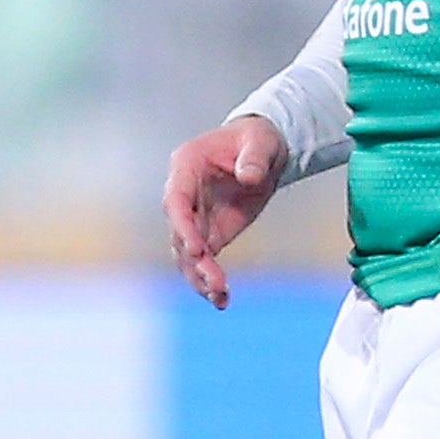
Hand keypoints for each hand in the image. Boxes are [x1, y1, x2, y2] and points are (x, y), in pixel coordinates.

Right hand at [165, 115, 284, 309]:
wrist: (264, 150)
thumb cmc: (257, 139)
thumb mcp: (260, 141)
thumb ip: (253, 158)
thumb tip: (249, 178)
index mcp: (187, 167)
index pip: (176, 201)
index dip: (182, 227)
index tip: (197, 250)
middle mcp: (184, 195)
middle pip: (180, 233)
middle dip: (195, 260)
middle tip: (215, 282)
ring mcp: (195, 216)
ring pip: (187, 253)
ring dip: (200, 276)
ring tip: (219, 296)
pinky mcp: (211, 232)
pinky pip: (204, 260)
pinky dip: (210, 280)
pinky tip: (222, 300)